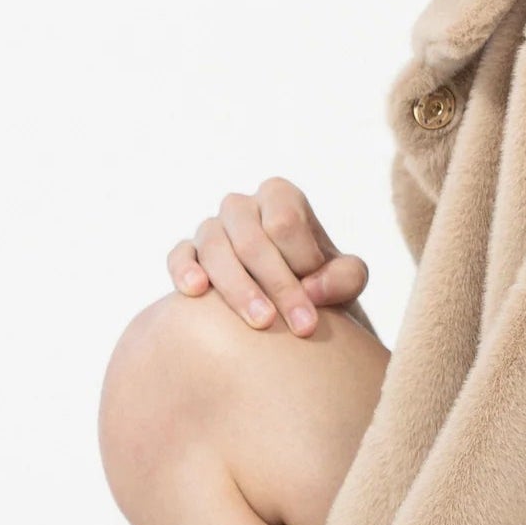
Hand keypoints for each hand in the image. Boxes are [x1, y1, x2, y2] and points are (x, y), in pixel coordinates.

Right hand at [169, 177, 370, 338]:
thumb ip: (346, 277)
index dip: (303, 259)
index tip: (318, 296)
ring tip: (262, 322)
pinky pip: (179, 256)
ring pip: (215, 248)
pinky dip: (184, 270)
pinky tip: (196, 291)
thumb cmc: (320, 285)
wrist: (287, 307)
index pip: (285, 220)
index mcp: (280, 197)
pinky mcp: (188, 253)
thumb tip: (312, 289)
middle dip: (280, 285)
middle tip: (302, 327)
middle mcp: (242, 206)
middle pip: (251, 239)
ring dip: (240, 288)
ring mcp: (211, 228)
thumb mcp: (346, 279)